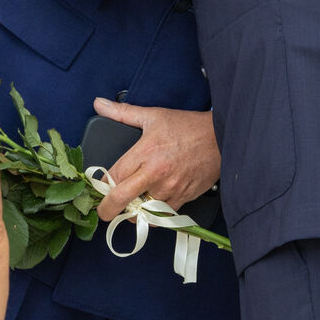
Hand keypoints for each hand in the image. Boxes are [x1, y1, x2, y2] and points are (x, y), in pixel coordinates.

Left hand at [91, 99, 219, 219]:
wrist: (220, 139)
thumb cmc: (187, 127)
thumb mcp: (152, 115)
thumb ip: (122, 112)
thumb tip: (99, 103)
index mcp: (145, 153)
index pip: (114, 176)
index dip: (102, 185)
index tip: (99, 188)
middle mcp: (156, 175)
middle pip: (122, 199)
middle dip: (108, 209)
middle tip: (104, 211)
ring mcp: (170, 190)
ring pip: (142, 212)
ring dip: (133, 211)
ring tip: (131, 203)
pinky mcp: (183, 199)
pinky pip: (162, 215)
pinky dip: (153, 213)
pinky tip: (150, 204)